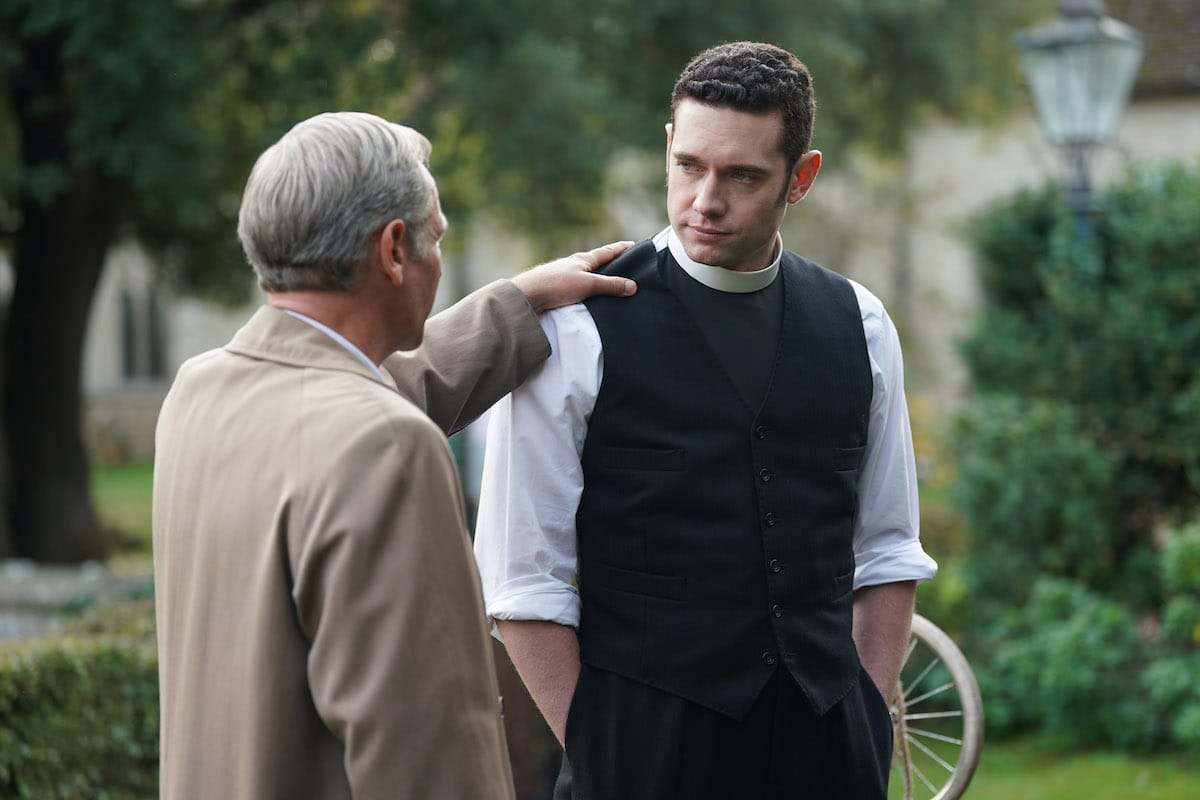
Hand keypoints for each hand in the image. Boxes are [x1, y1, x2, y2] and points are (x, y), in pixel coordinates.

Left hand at [511, 241, 636, 312]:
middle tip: (628, 268)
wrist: (526, 298)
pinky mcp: (559, 293)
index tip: (634, 245)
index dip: (621, 248)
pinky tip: (594, 303)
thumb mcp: (587, 284)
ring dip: (600, 282)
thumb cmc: (555, 285)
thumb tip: (633, 286)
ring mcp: (566, 279)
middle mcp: (574, 267)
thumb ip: (610, 285)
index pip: (607, 252)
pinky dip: (590, 294)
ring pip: (588, 279)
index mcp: (582, 260)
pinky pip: (580, 292)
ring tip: (614, 289)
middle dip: (612, 266)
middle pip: (598, 264)